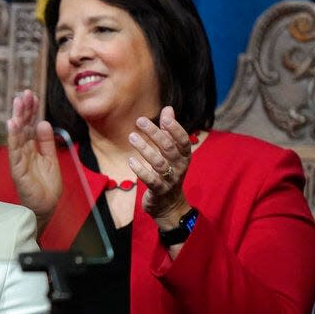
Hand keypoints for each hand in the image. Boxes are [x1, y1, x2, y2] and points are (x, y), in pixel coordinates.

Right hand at [6, 89, 60, 227]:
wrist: (46, 206)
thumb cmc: (47, 185)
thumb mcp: (51, 158)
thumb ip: (47, 141)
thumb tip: (43, 122)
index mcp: (32, 147)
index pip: (30, 125)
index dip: (31, 110)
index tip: (32, 95)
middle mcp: (23, 151)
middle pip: (22, 126)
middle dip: (23, 109)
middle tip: (24, 93)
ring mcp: (19, 159)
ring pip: (17, 135)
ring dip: (17, 118)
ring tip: (17, 103)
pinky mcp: (18, 169)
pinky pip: (15, 151)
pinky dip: (13, 137)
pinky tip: (12, 124)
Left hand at [126, 106, 192, 223]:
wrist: (169, 205)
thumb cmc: (169, 172)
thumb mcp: (172, 153)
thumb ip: (169, 131)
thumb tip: (168, 108)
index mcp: (184, 156)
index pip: (183, 140)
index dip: (176, 128)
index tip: (164, 117)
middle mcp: (179, 167)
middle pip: (169, 148)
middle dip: (155, 133)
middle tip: (140, 121)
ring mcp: (170, 180)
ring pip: (158, 163)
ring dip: (145, 149)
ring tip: (132, 137)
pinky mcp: (159, 191)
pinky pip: (150, 180)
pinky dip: (140, 170)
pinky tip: (131, 160)